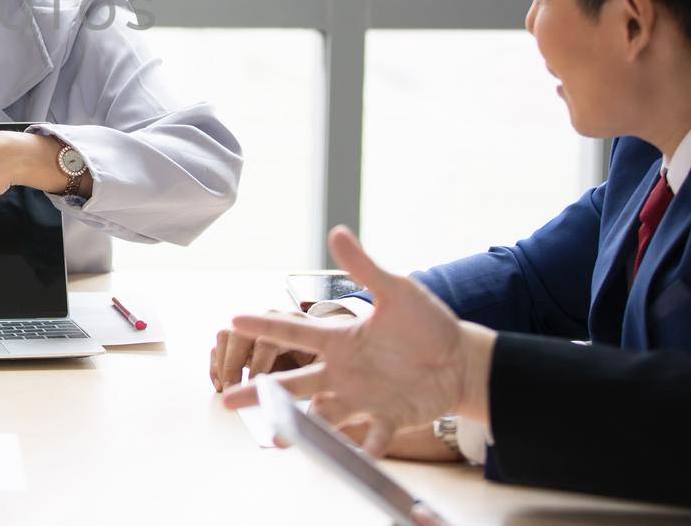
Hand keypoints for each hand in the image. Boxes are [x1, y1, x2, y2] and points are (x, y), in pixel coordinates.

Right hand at [219, 227, 495, 454]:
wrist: (461, 361)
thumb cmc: (427, 324)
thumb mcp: (397, 291)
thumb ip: (365, 268)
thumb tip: (337, 231)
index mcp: (341, 340)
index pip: (295, 331)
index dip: (265, 325)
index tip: (234, 319)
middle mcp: (343, 372)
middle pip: (294, 382)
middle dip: (260, 393)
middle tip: (228, 400)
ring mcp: (364, 398)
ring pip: (325, 414)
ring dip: (304, 429)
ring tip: (282, 442)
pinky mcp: (389, 418)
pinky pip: (374, 436)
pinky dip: (366, 448)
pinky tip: (356, 458)